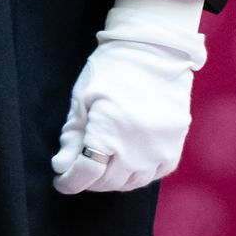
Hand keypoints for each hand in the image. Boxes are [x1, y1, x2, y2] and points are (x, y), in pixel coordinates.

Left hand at [50, 7, 206, 193]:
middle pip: (108, 181)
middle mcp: (137, 147)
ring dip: (112, 179)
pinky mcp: (175, 147)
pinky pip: (155, 175)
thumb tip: (62, 167)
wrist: (154, 52)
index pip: (87, 171)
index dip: (70, 180)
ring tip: (101, 165)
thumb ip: (72, 136)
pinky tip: (126, 163)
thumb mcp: (83, 98)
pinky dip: (137, 174)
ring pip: (131, 183)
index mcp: (109, 130)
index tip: (61, 181)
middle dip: (88, 179)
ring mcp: (160, 149)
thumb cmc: (112, 70)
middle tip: (78, 168)